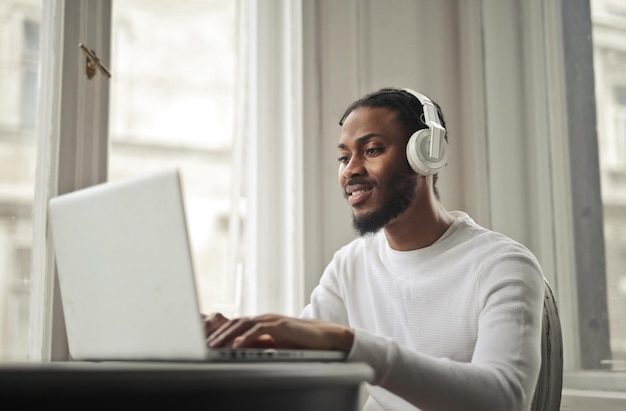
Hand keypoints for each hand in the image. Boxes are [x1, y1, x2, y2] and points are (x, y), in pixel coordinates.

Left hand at [205, 313, 353, 352]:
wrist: (325, 337)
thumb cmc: (302, 342)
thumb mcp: (276, 344)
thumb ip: (259, 345)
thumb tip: (240, 352)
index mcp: (261, 322)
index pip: (235, 325)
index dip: (220, 332)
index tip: (206, 342)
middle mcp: (264, 318)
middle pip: (235, 322)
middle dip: (217, 333)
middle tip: (203, 345)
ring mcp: (272, 320)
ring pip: (243, 324)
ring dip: (226, 335)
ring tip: (214, 346)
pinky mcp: (281, 325)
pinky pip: (259, 330)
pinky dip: (246, 337)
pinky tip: (237, 346)